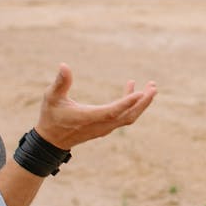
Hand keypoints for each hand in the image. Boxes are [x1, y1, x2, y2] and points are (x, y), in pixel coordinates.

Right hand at [33, 63, 157, 149]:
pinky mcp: (106, 127)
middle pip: (128, 116)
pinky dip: (131, 104)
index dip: (127, 102)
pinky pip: (124, 116)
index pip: (113, 111)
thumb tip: (64, 65)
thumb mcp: (52, 98)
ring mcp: (105, 128)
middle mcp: (101, 125)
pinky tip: (132, 88)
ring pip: (129, 117)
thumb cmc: (51, 117)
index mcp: (89, 118)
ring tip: (151, 87)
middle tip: (154, 87)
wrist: (51, 140)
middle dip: (143, 102)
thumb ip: (60, 82)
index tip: (141, 92)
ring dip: (141, 103)